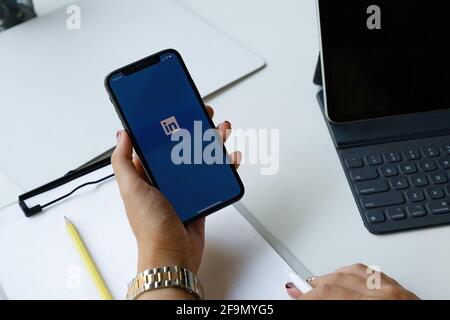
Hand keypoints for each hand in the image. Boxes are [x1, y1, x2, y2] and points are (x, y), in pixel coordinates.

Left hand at [112, 105, 239, 298]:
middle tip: (204, 115)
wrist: (172, 254)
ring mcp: (183, 187)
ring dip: (212, 142)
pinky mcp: (200, 197)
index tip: (176, 109)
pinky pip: (213, 176)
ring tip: (221, 130)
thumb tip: (122, 134)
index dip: (166, 124)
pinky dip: (223, 166)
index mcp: (146, 173)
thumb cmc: (150, 226)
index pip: (156, 141)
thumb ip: (123, 161)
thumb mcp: (131, 189)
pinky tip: (230, 157)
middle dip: (194, 128)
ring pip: (200, 158)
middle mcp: (164, 178)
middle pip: (182, 145)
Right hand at [286, 263, 418, 299]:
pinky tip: (340, 276)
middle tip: (298, 291)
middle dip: (312, 288)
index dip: (306, 296)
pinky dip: (349, 272)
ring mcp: (393, 290)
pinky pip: (368, 271)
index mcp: (372, 306)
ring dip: (328, 277)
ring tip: (314, 284)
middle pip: (335, 281)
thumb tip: (312, 301)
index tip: (295, 296)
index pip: (328, 295)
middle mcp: (383, 295)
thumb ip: (332, 308)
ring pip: (349, 272)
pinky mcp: (400, 288)